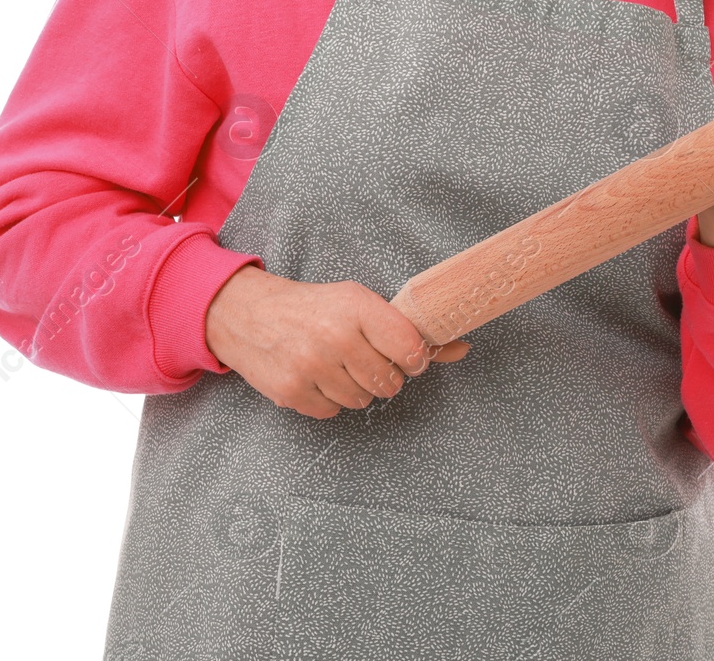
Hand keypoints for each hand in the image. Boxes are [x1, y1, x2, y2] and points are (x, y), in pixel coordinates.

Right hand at [202, 264, 470, 417]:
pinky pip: (333, 412)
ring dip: (356, 388)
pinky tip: (317, 376)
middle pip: (389, 382)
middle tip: (364, 358)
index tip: (406, 356)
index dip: (414, 358)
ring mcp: (311, 367)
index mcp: (357, 307)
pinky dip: (330, 399)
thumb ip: (409, 329)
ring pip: (363, 400)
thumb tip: (463, 348)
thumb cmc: (315, 306)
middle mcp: (336, 337)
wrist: (249, 313)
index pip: (410, 348)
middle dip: (384, 375)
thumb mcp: (360, 302)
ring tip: (337, 364)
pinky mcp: (292, 392)